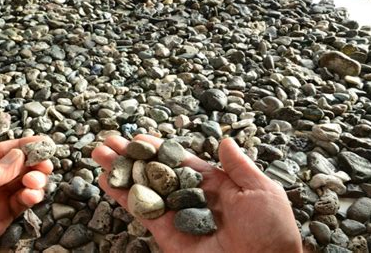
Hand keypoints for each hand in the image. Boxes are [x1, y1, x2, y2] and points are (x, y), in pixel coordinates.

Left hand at [0, 136, 52, 251]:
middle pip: (15, 167)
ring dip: (34, 180)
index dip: (22, 145)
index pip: (0, 152)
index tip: (43, 142)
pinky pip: (20, 205)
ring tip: (35, 181)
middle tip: (44, 163)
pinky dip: (30, 198)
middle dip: (32, 163)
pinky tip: (32, 195)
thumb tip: (18, 156)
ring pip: (21, 185)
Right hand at [92, 135, 301, 252]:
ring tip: (99, 154)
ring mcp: (176, 216)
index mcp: (214, 185)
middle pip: (155, 172)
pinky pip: (142, 212)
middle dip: (132, 157)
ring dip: (120, 171)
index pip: (180, 162)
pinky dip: (123, 196)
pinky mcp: (166, 234)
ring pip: (144, 189)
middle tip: (109, 142)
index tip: (138, 137)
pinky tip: (107, 180)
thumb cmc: (271, 230)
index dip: (158, 149)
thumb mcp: (261, 190)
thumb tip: (224, 140)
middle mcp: (191, 198)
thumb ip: (239, 166)